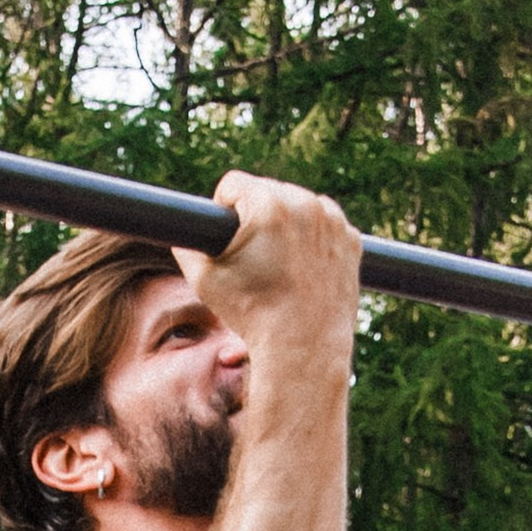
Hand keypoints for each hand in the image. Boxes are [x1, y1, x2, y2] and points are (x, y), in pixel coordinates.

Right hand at [178, 173, 359, 388]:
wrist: (305, 346)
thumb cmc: (252, 313)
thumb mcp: (204, 280)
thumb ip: (186, 247)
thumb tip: (180, 234)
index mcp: (269, 204)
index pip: (234, 184)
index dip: (224, 211)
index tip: (229, 238)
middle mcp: (306, 203)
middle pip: (268, 190)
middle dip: (257, 215)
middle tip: (255, 256)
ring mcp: (333, 220)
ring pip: (298, 205)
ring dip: (285, 222)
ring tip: (278, 262)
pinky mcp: (351, 238)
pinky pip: (323, 224)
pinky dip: (312, 238)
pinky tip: (303, 267)